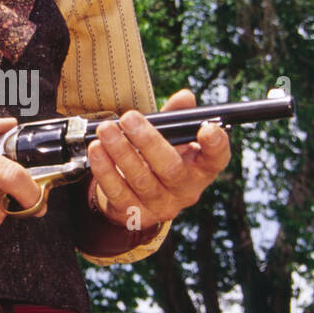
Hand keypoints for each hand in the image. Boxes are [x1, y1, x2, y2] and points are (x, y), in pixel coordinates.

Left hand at [86, 89, 230, 231]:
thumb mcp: (172, 139)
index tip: (207, 129)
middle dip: (148, 140)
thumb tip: (185, 98)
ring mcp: (160, 205)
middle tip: (129, 118)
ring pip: (140, 179)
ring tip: (106, 130)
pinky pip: (117, 191)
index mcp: (200, 169)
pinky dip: (104, 169)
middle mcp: (185, 190)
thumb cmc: (159, 160)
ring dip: (120, 151)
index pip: (217, 159)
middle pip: (170, 168)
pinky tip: (96, 150)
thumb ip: (176, 117)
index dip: (216, 145)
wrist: (137, 197)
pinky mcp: (134, 214)